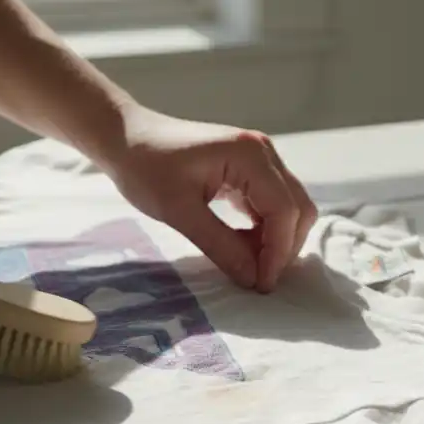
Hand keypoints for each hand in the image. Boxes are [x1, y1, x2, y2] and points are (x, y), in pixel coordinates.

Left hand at [103, 107, 317, 291]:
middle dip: (283, 247)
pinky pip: (272, 202)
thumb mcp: (179, 211)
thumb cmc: (145, 168)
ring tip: (249, 266)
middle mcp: (263, 152)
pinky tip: (244, 246)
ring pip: (289, 206)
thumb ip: (220, 245)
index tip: (261, 285)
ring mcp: (259, 157)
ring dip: (276, 239)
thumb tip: (253, 280)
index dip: (278, 253)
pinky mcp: (250, 167)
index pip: (284, 210)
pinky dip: (265, 228)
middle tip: (258, 280)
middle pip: (297, 207)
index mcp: (249, 155)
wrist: (126, 137)